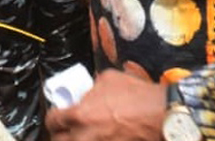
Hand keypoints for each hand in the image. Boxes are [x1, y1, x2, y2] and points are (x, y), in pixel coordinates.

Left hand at [46, 70, 166, 140]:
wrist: (161, 114)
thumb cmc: (137, 96)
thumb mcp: (108, 79)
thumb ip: (91, 88)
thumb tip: (86, 93)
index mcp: (79, 115)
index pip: (52, 121)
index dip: (53, 118)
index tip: (57, 116)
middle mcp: (83, 137)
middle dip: (61, 135)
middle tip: (66, 130)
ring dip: (75, 140)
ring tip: (83, 135)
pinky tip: (100, 138)